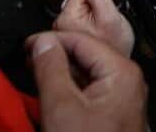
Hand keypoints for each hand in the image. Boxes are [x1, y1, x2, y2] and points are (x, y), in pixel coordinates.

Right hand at [29, 31, 146, 131]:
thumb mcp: (61, 107)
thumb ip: (50, 68)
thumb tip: (43, 42)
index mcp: (121, 72)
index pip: (81, 40)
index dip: (50, 40)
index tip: (26, 46)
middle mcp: (129, 81)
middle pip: (88, 54)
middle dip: (56, 54)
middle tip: (29, 59)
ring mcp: (125, 99)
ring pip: (89, 73)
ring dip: (62, 71)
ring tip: (37, 73)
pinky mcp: (118, 115)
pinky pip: (93, 90)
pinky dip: (72, 88)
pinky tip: (55, 92)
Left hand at [55, 0, 133, 57]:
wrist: (115, 71)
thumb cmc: (115, 48)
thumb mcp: (112, 16)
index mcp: (67, 17)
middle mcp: (60, 24)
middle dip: (97, 0)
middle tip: (111, 14)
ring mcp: (64, 31)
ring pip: (82, 7)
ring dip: (95, 11)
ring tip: (106, 24)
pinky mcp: (70, 35)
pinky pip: (82, 18)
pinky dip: (92, 20)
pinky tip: (100, 30)